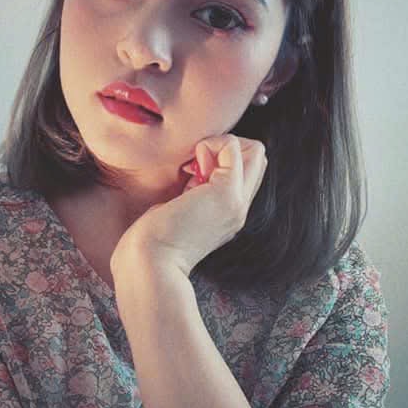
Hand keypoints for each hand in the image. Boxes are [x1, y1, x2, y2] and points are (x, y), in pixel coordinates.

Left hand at [110, 134, 267, 278]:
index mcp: (230, 213)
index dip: (223, 159)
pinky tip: (189, 169)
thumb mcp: (181, 209)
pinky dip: (210, 146)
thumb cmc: (153, 238)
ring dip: (220, 146)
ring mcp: (237, 202)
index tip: (192, 173)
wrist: (149, 262)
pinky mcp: (226, 194)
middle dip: (226, 148)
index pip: (248, 171)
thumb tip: (197, 163)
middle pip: (258, 158)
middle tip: (194, 167)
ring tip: (193, 170)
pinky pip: (232, 148)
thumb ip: (196, 189)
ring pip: (254, 150)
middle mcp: (240, 208)